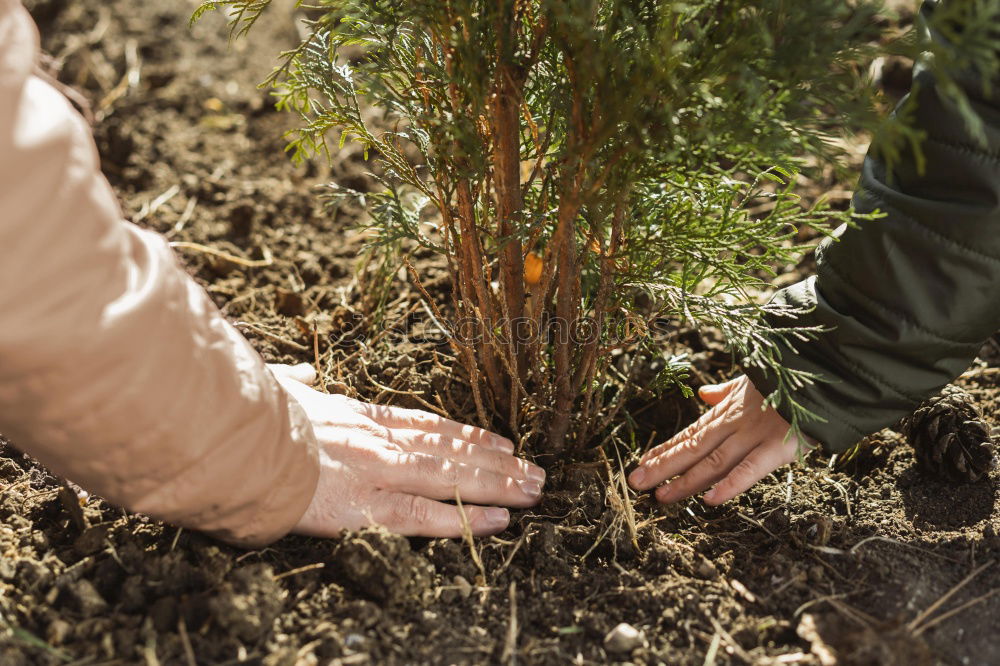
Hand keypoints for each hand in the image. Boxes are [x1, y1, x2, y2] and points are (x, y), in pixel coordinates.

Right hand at [268, 363, 543, 537]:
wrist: (227, 439)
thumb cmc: (247, 413)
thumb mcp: (277, 388)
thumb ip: (297, 383)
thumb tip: (303, 374)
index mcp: (357, 415)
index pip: (426, 426)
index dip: (468, 435)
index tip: (500, 441)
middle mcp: (377, 441)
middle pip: (450, 451)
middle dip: (497, 462)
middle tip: (535, 470)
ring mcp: (375, 472)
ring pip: (450, 479)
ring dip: (497, 485)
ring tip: (535, 490)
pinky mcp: (364, 506)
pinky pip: (424, 516)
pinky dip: (465, 519)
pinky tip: (499, 521)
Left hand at [627, 376, 816, 504]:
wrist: (825, 370)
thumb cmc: (790, 379)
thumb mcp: (753, 381)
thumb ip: (727, 391)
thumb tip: (704, 393)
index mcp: (729, 410)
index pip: (690, 434)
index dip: (665, 450)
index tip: (641, 464)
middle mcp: (735, 423)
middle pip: (692, 448)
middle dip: (662, 466)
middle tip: (634, 483)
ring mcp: (755, 434)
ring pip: (713, 461)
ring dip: (685, 480)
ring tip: (660, 496)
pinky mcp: (780, 446)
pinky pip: (751, 468)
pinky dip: (730, 485)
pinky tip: (709, 500)